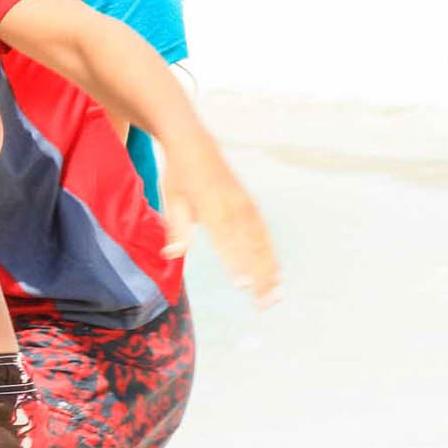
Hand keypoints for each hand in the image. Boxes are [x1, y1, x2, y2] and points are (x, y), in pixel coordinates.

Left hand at [160, 153, 280, 307]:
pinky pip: (264, 234)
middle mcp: (234, 206)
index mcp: (212, 205)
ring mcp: (246, 205)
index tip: (243, 286)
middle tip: (265, 304)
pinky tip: (276, 274)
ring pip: (262, 243)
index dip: (235, 263)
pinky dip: (271, 255)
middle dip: (259, 277)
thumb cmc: (178, 175)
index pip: (225, 240)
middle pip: (250, 247)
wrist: (195, 143)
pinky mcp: (251, 205)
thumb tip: (172, 255)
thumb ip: (176, 228)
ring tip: (275, 296)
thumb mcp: (170, 198)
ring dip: (270, 270)